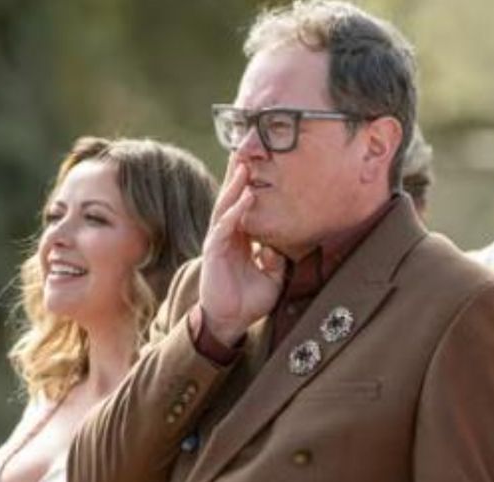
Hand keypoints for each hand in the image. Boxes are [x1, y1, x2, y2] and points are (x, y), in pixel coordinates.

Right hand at [199, 161, 285, 346]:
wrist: (230, 321)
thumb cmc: (249, 300)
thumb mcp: (272, 277)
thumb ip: (277, 259)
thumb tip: (279, 244)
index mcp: (240, 238)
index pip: (243, 205)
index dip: (249, 184)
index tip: (261, 163)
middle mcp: (227, 235)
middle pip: (231, 198)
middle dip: (237, 174)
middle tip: (247, 149)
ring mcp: (219, 241)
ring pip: (226, 206)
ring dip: (235, 185)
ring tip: (244, 164)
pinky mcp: (214, 251)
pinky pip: (225, 226)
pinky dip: (235, 211)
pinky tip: (245, 197)